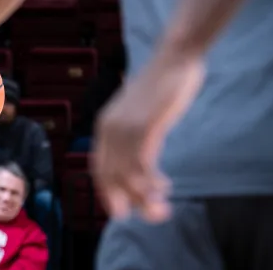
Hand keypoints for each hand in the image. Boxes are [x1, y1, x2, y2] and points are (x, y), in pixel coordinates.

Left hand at [92, 51, 204, 223]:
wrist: (174, 57)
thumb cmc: (162, 84)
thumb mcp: (139, 111)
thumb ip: (134, 131)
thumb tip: (138, 155)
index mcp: (104, 125)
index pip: (98, 169)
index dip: (108, 193)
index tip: (124, 210)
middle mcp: (109, 128)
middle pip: (110, 178)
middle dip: (128, 203)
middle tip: (151, 216)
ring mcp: (126, 128)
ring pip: (128, 177)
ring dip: (145, 199)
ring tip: (163, 210)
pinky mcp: (145, 126)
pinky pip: (143, 165)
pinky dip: (152, 183)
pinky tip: (165, 187)